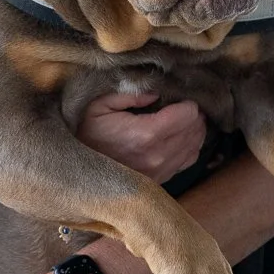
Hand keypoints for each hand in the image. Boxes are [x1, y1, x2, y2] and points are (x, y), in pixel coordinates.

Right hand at [77, 92, 205, 184]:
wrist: (77, 171)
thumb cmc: (86, 134)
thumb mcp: (100, 105)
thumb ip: (131, 94)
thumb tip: (156, 93)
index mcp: (146, 134)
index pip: (188, 115)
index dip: (187, 102)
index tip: (178, 97)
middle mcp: (158, 156)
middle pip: (195, 129)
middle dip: (193, 115)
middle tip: (182, 105)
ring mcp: (161, 171)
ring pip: (196, 145)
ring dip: (194, 130)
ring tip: (184, 119)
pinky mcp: (161, 180)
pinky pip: (188, 161)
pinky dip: (191, 146)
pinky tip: (181, 137)